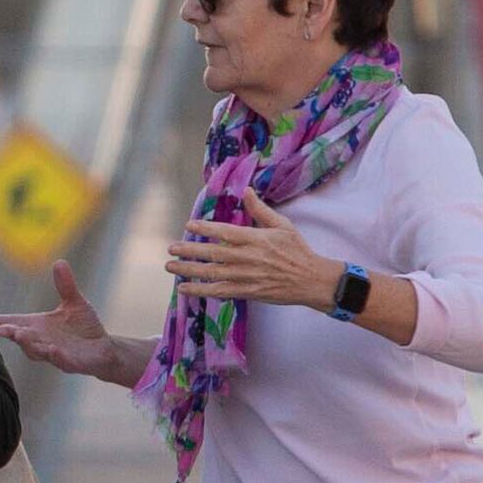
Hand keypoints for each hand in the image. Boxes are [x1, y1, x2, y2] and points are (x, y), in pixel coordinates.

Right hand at [0, 261, 125, 382]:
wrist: (104, 350)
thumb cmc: (84, 327)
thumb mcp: (74, 303)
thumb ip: (65, 285)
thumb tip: (60, 261)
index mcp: (37, 326)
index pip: (13, 323)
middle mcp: (41, 341)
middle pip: (21, 337)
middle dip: (11, 332)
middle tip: (0, 328)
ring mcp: (54, 354)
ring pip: (36, 350)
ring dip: (28, 343)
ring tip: (20, 334)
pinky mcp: (70, 363)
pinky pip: (61, 360)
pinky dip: (56, 356)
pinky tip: (53, 349)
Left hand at [161, 194, 341, 311]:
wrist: (312, 280)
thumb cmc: (297, 251)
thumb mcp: (282, 226)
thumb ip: (261, 210)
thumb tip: (246, 190)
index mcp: (256, 239)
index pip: (226, 232)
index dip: (206, 227)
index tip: (189, 224)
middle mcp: (249, 257)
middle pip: (213, 253)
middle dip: (189, 250)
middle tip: (171, 248)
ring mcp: (247, 276)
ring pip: (212, 273)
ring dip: (189, 270)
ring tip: (170, 266)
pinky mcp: (248, 292)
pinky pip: (220, 291)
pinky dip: (201, 290)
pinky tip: (184, 288)